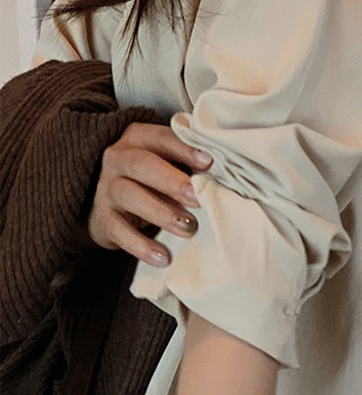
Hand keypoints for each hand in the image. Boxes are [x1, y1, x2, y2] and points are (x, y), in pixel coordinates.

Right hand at [86, 123, 212, 267]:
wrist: (114, 204)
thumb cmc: (155, 178)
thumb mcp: (170, 165)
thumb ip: (191, 166)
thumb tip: (225, 177)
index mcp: (139, 138)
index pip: (161, 138)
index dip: (184, 149)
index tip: (209, 162)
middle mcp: (118, 159)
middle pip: (141, 164)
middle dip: (172, 181)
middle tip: (197, 198)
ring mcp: (106, 188)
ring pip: (128, 195)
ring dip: (161, 212)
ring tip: (189, 228)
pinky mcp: (102, 218)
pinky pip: (118, 231)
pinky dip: (141, 245)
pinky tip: (164, 257)